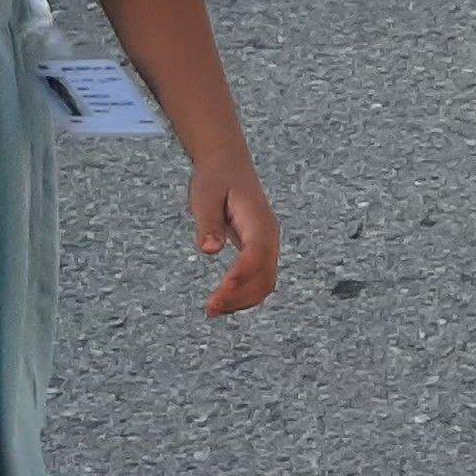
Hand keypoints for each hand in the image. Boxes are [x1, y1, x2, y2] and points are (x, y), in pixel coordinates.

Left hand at [190, 157, 278, 318]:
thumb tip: (209, 251)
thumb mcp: (205, 195)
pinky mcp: (260, 252)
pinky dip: (243, 295)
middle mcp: (269, 235)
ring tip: (213, 311)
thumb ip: (208, 223)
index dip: (241, 275)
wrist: (228, 164)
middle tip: (210, 308)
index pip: (256, 254)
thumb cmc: (215, 178)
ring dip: (242, 301)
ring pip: (265, 283)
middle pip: (265, 275)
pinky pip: (259, 279)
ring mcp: (268, 245)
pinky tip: (222, 302)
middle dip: (240, 296)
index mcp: (258, 219)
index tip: (221, 291)